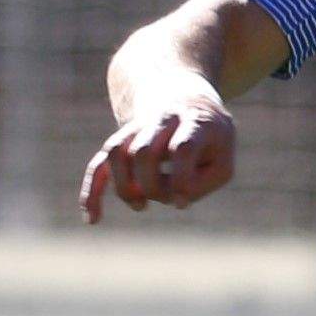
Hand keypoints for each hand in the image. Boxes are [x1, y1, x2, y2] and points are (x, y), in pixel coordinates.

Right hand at [80, 96, 236, 220]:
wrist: (184, 97)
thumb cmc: (211, 140)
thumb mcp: (223, 159)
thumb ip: (203, 183)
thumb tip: (175, 201)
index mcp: (195, 121)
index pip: (182, 149)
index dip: (180, 179)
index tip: (181, 201)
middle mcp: (162, 120)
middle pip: (144, 152)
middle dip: (152, 185)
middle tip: (166, 198)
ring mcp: (137, 128)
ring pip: (116, 152)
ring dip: (123, 186)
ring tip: (140, 205)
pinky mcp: (121, 141)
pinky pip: (99, 164)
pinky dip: (93, 190)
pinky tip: (92, 218)